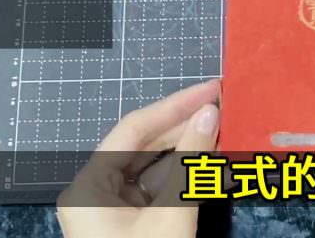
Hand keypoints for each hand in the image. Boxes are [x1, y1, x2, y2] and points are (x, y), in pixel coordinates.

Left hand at [57, 79, 220, 237]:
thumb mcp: (170, 215)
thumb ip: (189, 163)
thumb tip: (210, 113)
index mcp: (89, 187)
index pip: (134, 130)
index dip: (175, 106)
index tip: (210, 89)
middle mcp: (97, 193)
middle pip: (145, 147)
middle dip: (185, 128)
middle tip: (222, 108)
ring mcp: (115, 211)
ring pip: (157, 170)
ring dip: (190, 153)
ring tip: (226, 132)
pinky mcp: (134, 226)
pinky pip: (161, 192)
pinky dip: (186, 179)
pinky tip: (215, 164)